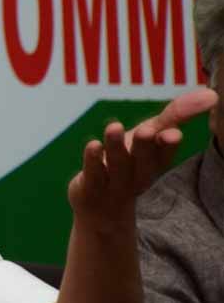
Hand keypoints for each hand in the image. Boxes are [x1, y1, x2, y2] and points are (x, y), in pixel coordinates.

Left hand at [67, 88, 216, 230]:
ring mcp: (114, 183)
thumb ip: (177, 115)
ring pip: (116, 165)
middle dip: (145, 145)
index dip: (168, 145)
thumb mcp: (153, 136)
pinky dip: (92, 160)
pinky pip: (93, 174)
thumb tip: (211, 94)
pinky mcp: (90, 187)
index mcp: (156, 163)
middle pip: (142, 161)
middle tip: (145, 130)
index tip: (172, 133)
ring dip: (115, 146)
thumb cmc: (132, 162)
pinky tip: (93, 145)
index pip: (165, 154)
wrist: (102, 208)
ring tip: (114, 127)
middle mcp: (137, 174)